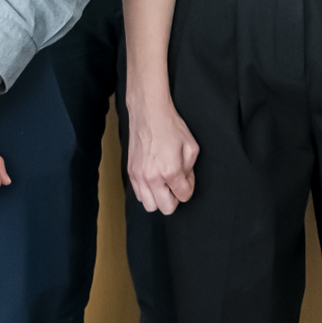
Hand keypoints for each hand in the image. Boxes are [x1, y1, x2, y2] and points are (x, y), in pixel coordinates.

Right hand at [125, 95, 200, 213]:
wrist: (149, 114)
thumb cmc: (170, 127)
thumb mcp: (191, 148)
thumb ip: (190, 170)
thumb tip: (185, 182)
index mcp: (170, 172)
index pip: (183, 196)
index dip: (188, 188)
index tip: (187, 177)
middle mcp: (152, 178)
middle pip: (166, 208)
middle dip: (174, 198)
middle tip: (176, 184)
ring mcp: (138, 176)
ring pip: (150, 205)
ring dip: (159, 198)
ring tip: (164, 183)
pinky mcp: (130, 172)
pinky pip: (139, 195)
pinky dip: (147, 192)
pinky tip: (154, 180)